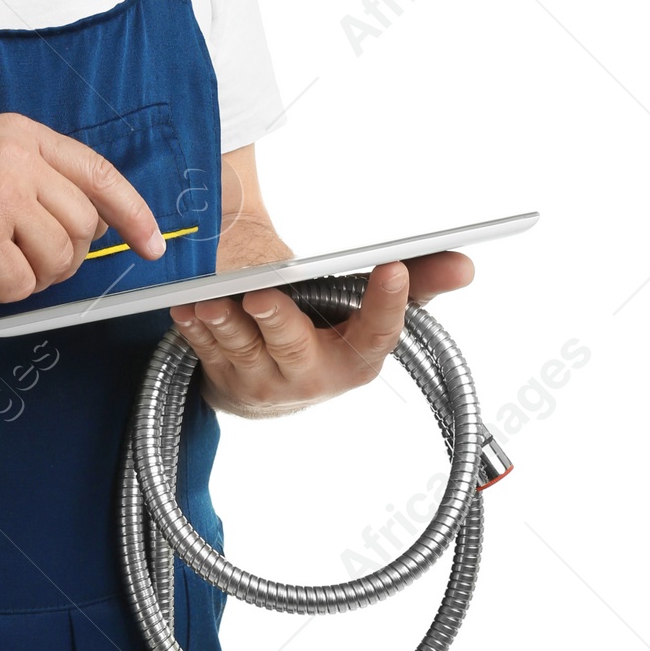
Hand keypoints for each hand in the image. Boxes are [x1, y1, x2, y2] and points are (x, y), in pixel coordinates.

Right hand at [0, 113, 164, 303]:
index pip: (99, 173)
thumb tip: (88, 223)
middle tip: (21, 259)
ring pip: (58, 260)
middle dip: (62, 257)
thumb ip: (34, 178)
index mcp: (20, 134)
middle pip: (83, 226)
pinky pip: (20, 286)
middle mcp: (15, 158)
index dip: (133, 213)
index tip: (151, 243)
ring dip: (29, 276)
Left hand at [170, 241, 475, 417]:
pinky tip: (184, 308)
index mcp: (357, 359)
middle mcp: (311, 374)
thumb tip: (466, 264)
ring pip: (242, 348)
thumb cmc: (331, 335)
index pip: (379, 334)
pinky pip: (205, 351)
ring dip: (223, 324)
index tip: (393, 265)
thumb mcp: (371, 314)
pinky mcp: (223, 375)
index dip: (389, 303)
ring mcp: (263, 379)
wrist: (276, 386)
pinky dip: (192, 330)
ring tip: (209, 300)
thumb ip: (416, 287)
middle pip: (295, 346)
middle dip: (278, 321)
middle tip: (262, 295)